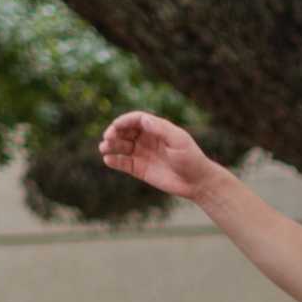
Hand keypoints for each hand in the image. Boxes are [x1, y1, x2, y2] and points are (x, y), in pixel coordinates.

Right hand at [99, 111, 221, 202]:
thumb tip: (143, 119)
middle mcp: (147, 140)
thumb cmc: (191, 159)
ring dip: (110, 146)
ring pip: (121, 146)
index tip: (116, 126)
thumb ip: (161, 129)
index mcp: (157, 129)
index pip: (136, 120)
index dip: (124, 121)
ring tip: (104, 148)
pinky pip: (123, 163)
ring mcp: (142, 154)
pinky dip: (114, 161)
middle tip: (108, 138)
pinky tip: (108, 160)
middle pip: (125, 131)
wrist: (198, 182)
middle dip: (114, 133)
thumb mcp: (178, 141)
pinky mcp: (140, 169)